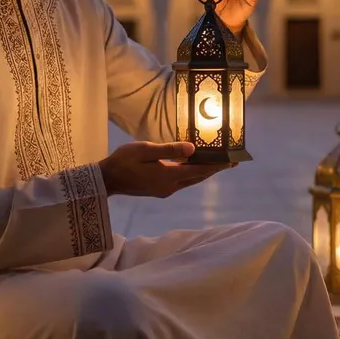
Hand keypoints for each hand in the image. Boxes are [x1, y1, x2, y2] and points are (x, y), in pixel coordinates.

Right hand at [98, 141, 235, 197]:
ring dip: (204, 172)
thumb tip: (193, 148)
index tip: (231, 161)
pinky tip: (193, 166)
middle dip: (215, 169)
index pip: (199, 170)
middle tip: (231, 162)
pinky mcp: (159, 190)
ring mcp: (164, 190)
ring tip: (217, 164)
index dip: (216, 165)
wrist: (107, 179)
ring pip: (190, 180)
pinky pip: (182, 181)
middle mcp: (170, 187)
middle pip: (198, 177)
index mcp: (168, 176)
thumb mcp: (146, 150)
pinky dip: (192, 173)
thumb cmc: (124, 161)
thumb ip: (169, 149)